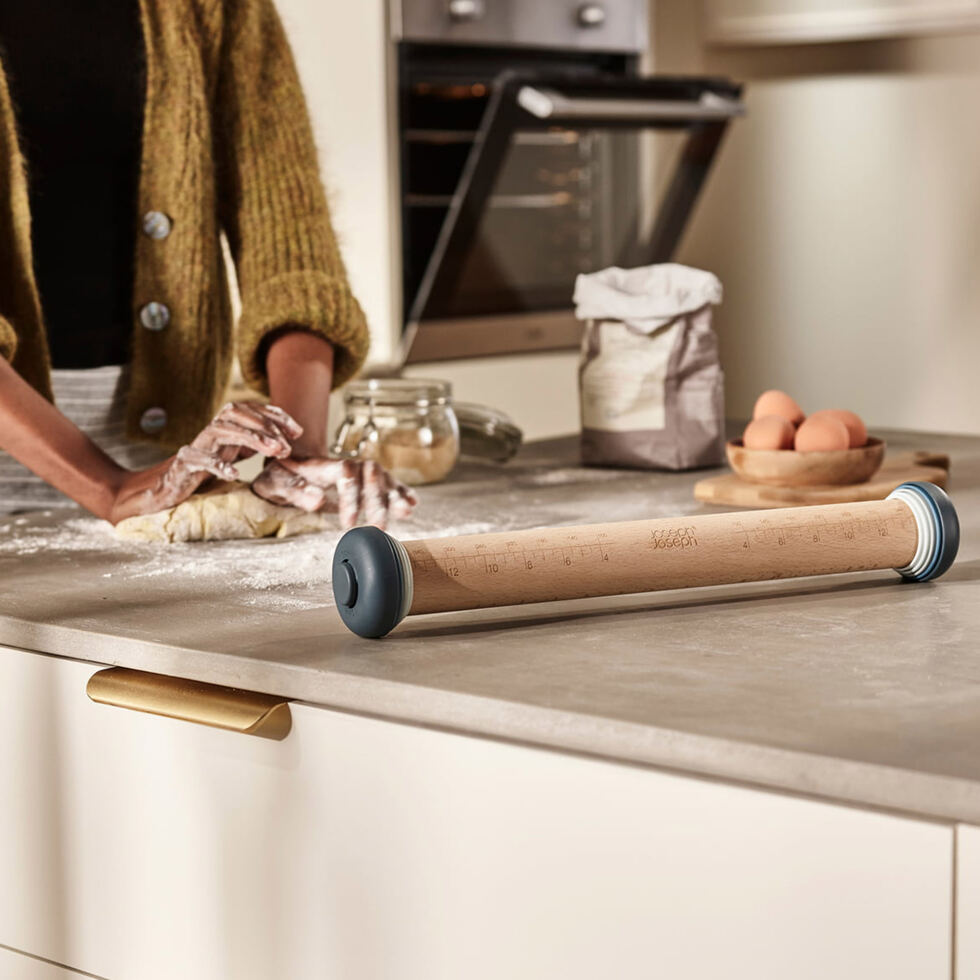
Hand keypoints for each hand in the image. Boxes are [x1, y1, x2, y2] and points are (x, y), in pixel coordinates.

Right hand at [108, 402, 302, 522]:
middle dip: (266, 426)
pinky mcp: (182, 465)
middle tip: (287, 445)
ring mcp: (196, 447)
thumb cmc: (198, 476)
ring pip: (222, 430)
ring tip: (273, 452)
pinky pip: (198, 459)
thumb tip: (282, 444)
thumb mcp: (231, 458)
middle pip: (237, 414)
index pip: (250, 411)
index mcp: (224, 431)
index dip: (274, 416)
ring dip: (251, 438)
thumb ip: (250, 447)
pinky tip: (235, 475)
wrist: (159, 492)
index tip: (297, 431)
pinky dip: (217, 465)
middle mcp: (210, 434)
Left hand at [252, 456, 417, 529]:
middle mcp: (348, 465)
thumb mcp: (276, 482)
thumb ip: (294, 490)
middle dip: (377, 500)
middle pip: (370, 474)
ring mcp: (359, 472)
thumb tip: (318, 500)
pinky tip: (412, 504)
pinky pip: (389, 484)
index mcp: (324, 465)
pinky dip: (401, 492)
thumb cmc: (281, 476)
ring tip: (405, 512)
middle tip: (378, 526)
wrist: (289, 467)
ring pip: (383, 478)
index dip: (351, 495)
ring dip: (394, 496)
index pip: (346, 472)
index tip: (348, 523)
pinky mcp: (367, 482)